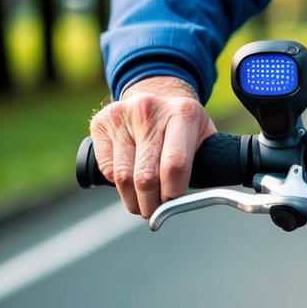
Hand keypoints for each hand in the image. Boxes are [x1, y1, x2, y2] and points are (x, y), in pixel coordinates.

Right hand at [89, 76, 217, 218]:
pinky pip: (107, 169)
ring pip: (123, 177)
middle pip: (146, 176)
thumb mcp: (204, 136)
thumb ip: (205, 165)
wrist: (158, 95)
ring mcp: (122, 115)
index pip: (174, 164)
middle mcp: (149, 110)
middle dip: (151, 204)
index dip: (172, 192)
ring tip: (141, 204)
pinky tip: (129, 182)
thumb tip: (187, 204)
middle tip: (155, 212)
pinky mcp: (101, 123)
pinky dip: (118, 184)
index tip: (172, 204)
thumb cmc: (183, 125)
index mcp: (183, 113)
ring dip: (133, 200)